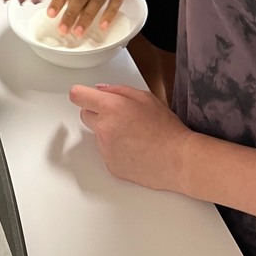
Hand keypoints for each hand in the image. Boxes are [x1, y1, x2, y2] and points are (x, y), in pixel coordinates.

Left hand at [70, 83, 191, 191]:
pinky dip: (116, 152)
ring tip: (134, 136)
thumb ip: (118, 90)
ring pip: (98, 135)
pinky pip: (107, 154)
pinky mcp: (110, 166)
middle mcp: (103, 128)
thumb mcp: (145, 97)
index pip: (77, 95)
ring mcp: (105, 149)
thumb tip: (101, 90)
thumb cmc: (166, 129)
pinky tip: (135, 150)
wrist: (178, 160)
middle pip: (85, 115)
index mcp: (111, 107)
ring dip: (108, 134)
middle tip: (119, 117)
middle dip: (97, 114)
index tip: (84, 96)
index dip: (81, 94)